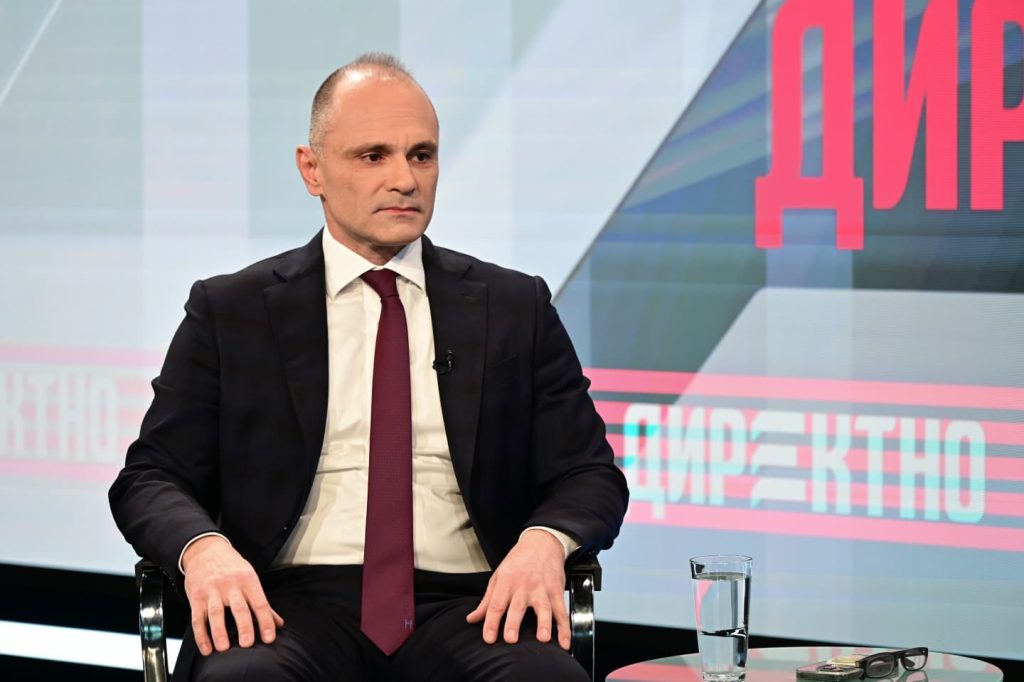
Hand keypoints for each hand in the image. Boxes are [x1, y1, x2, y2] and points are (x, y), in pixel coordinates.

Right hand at [181, 536, 283, 654]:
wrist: (205, 551)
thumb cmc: (232, 567)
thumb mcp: (249, 578)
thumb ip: (262, 602)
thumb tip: (278, 623)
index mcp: (248, 580)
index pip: (260, 603)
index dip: (265, 621)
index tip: (270, 638)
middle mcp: (230, 585)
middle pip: (239, 607)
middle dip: (244, 626)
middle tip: (247, 644)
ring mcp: (212, 590)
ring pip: (216, 612)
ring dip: (219, 631)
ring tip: (224, 648)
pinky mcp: (196, 596)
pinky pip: (197, 618)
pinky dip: (201, 635)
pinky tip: (206, 648)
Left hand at [466, 529, 568, 649]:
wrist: (542, 543)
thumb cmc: (518, 561)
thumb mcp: (498, 576)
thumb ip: (487, 601)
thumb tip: (472, 619)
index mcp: (506, 582)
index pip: (496, 604)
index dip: (491, 622)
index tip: (488, 638)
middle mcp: (524, 586)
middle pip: (517, 606)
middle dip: (514, 623)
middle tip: (511, 639)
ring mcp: (542, 589)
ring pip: (543, 608)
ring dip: (544, 624)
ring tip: (543, 638)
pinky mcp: (556, 591)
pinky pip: (561, 611)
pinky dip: (565, 628)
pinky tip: (564, 642)